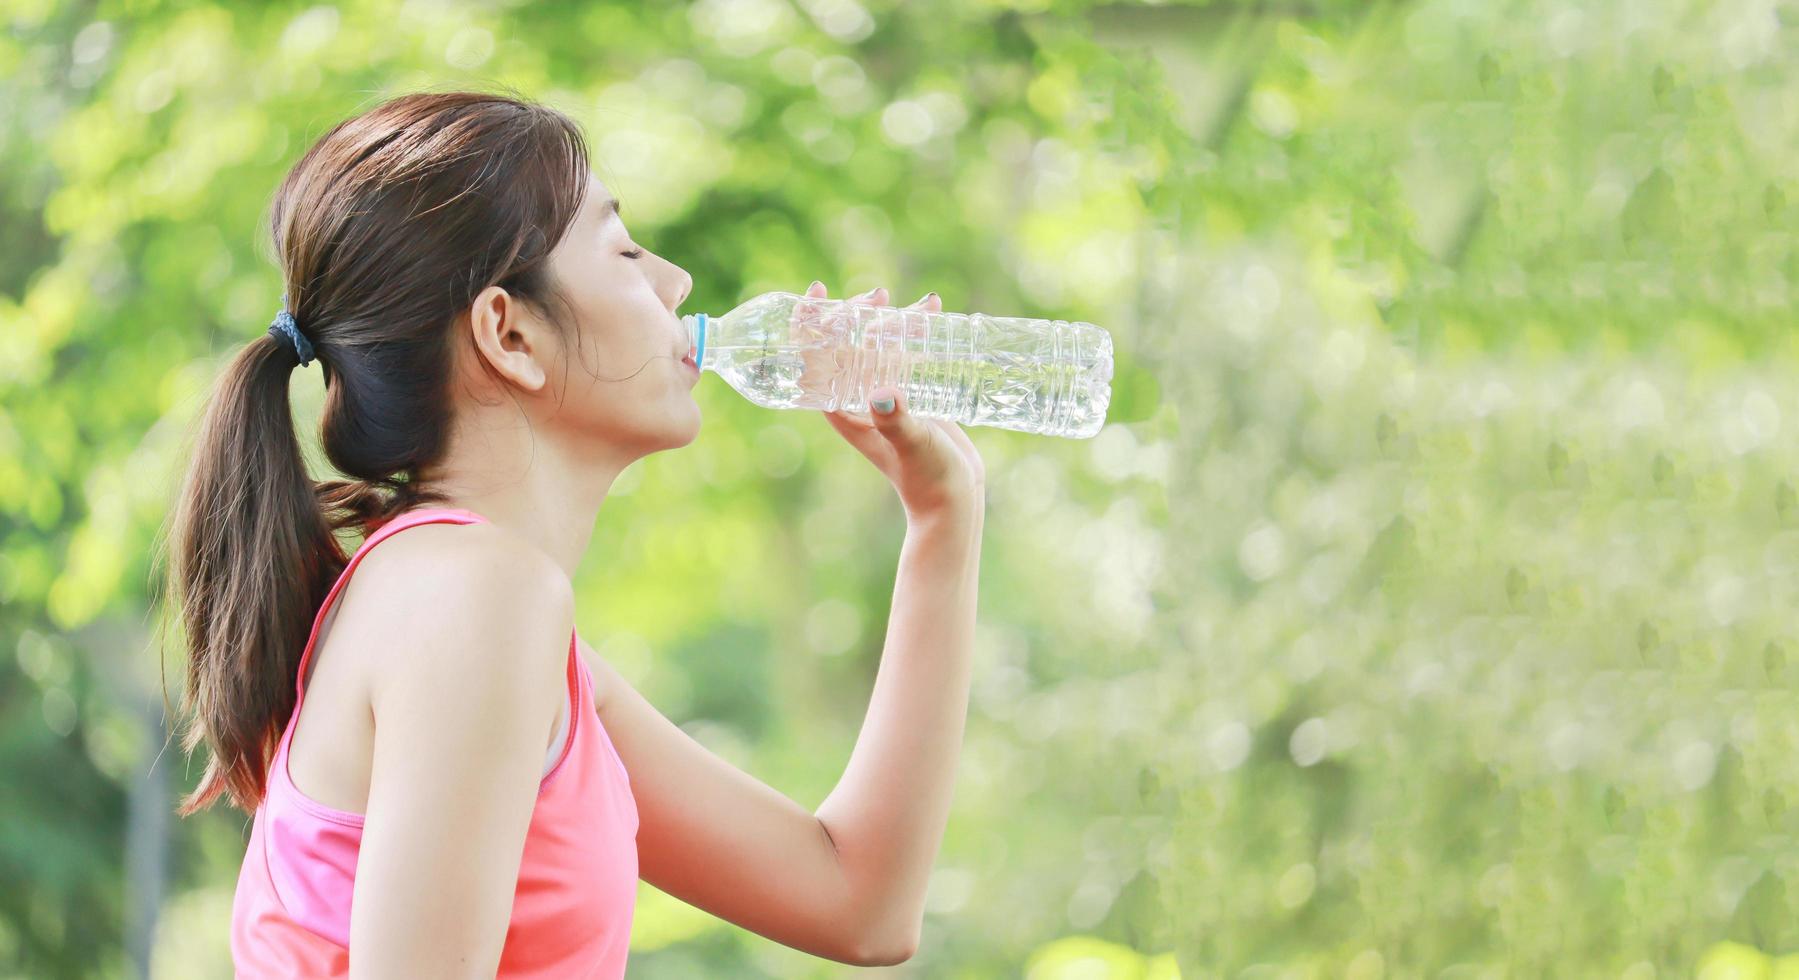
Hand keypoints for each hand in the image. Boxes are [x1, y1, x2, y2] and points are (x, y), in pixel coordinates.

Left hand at [814, 282, 986, 524]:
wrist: (954, 499)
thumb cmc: (926, 478)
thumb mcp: (909, 444)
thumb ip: (895, 420)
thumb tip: (882, 394)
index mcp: (840, 407)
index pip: (812, 357)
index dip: (808, 322)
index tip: (817, 291)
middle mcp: (857, 397)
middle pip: (844, 342)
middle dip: (856, 312)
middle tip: (879, 296)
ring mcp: (885, 393)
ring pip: (877, 343)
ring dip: (890, 317)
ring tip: (919, 302)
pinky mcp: (912, 393)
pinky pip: (906, 352)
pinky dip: (916, 330)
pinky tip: (933, 311)